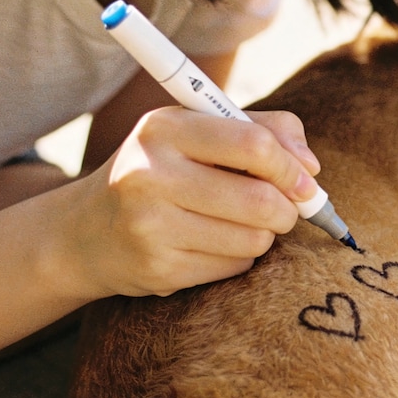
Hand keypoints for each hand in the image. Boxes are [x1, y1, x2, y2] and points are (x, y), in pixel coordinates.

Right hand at [65, 106, 321, 298]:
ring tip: (242, 223)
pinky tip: (213, 244)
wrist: (87, 230)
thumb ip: (266, 130)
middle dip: (289, 209)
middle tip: (286, 209)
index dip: (292, 167)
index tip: (307, 181)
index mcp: (165, 127)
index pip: (254, 145)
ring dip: (265, 234)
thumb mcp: (202, 131)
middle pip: (261, 200)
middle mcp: (150, 174)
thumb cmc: (166, 169)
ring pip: (254, 238)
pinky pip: (235, 266)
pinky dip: (241, 257)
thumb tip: (311, 168)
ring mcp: (150, 226)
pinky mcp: (158, 269)